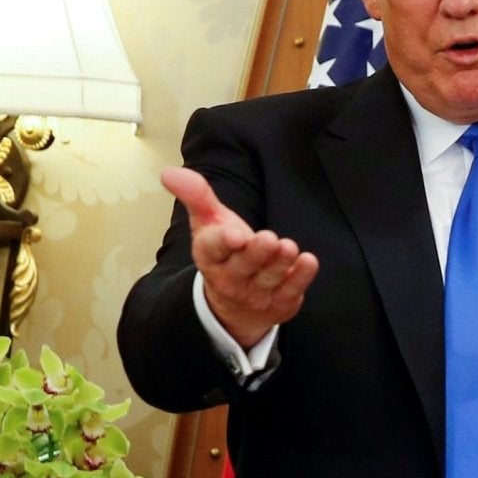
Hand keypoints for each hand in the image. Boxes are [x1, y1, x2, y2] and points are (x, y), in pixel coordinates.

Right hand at [164, 166, 317, 348]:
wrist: (236, 305)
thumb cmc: (226, 253)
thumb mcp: (209, 222)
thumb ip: (196, 196)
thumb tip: (169, 172)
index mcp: (210, 256)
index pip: (213, 249)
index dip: (224, 242)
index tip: (235, 235)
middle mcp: (230, 278)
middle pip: (243, 265)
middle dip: (256, 253)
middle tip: (269, 238)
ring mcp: (255, 293)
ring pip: (268, 278)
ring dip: (279, 263)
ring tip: (289, 247)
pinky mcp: (280, 302)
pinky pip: (291, 291)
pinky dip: (300, 277)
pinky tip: (309, 261)